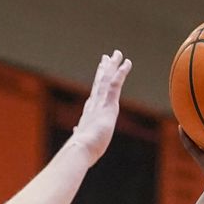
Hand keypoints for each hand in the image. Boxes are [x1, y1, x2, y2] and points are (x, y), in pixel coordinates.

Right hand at [70, 50, 132, 164]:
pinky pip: (115, 84)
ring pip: (107, 79)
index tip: (100, 74)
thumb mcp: (83, 140)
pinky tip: (127, 63)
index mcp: (90, 113)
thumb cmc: (82, 150)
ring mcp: (101, 103)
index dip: (98, 83)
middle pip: (100, 83)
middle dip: (104, 69)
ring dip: (113, 65)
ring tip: (117, 54)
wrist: (80, 149)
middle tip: (106, 57)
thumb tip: (76, 132)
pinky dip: (121, 72)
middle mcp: (94, 105)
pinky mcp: (108, 105)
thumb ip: (80, 133)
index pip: (95, 94)